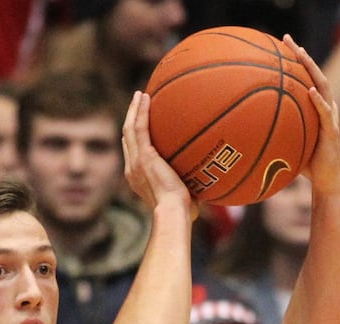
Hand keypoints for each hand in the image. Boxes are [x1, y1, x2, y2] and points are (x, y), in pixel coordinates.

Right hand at [122, 91, 194, 218]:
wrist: (173, 212)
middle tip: (137, 104)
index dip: (135, 138)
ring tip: (139, 95)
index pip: (133, 153)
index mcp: (138, 178)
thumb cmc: (182, 212)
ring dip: (133, 110)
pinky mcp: (144, 155)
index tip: (141, 126)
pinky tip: (145, 97)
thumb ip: (192, 188)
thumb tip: (212, 186)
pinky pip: (139, 127)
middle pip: (128, 138)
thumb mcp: (185, 198)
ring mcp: (136, 161)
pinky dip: (140, 111)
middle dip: (131, 119)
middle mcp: (133, 168)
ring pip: (130, 129)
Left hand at [285, 35, 339, 195]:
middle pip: (315, 74)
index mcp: (317, 108)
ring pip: (323, 86)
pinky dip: (318, 100)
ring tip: (301, 54)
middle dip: (302, 55)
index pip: (307, 79)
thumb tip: (248, 130)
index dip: (297, 62)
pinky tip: (310, 90)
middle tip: (288, 39)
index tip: (281, 46)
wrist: (326, 182)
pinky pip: (325, 112)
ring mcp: (331, 118)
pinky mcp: (332, 131)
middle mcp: (326, 108)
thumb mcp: (289, 143)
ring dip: (311, 69)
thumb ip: (276, 132)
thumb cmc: (307, 165)